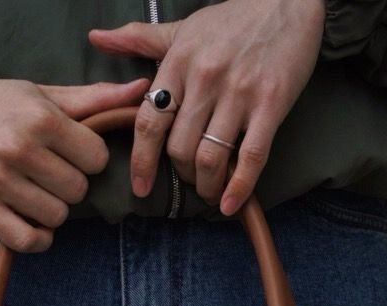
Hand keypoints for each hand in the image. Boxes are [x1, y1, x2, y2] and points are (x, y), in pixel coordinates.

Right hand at [0, 74, 150, 250]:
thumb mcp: (43, 94)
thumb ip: (92, 99)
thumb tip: (141, 91)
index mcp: (39, 119)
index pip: (96, 158)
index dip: (89, 158)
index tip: (72, 154)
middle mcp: (18, 149)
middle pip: (77, 190)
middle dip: (71, 184)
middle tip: (52, 174)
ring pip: (55, 217)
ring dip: (52, 210)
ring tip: (37, 192)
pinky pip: (26, 240)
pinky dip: (38, 238)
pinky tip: (35, 224)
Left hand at [89, 0, 324, 214]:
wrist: (289, 0)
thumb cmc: (234, 18)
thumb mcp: (184, 28)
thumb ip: (140, 39)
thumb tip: (97, 38)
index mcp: (180, 61)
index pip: (150, 121)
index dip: (142, 161)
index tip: (140, 187)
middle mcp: (206, 78)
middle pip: (180, 149)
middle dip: (182, 174)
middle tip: (190, 179)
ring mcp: (240, 93)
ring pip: (210, 157)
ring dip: (207, 185)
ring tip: (210, 190)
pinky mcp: (272, 104)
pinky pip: (251, 157)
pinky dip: (239, 187)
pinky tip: (230, 204)